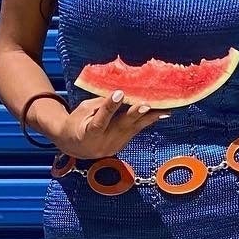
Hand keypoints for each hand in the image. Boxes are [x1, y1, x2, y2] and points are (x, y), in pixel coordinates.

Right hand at [56, 89, 174, 157]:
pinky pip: (135, 131)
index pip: (99, 121)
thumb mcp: (83, 110)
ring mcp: (113, 147)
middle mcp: (102, 143)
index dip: (109, 107)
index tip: (119, 93)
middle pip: (120, 127)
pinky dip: (146, 121)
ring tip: (165, 109)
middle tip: (147, 105)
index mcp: (87, 134)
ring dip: (149, 118)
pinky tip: (160, 113)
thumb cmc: (77, 122)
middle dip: (135, 115)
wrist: (74, 146)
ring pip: (132, 130)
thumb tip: (121, 91)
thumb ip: (101, 103)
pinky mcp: (121, 146)